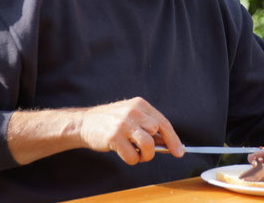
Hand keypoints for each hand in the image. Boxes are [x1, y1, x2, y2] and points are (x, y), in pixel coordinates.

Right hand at [7, 97, 183, 165]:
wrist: (84, 123)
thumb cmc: (112, 122)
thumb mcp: (131, 117)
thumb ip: (148, 127)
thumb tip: (169, 144)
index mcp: (140, 104)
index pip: (163, 123)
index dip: (173, 139)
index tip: (179, 151)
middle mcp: (133, 112)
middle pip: (157, 134)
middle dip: (154, 148)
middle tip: (145, 151)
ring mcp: (123, 124)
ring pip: (148, 146)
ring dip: (145, 155)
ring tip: (137, 154)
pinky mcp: (114, 137)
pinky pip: (132, 156)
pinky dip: (131, 160)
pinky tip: (124, 154)